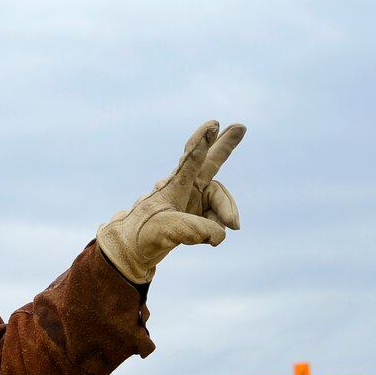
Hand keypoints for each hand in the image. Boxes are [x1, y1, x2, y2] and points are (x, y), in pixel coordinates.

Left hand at [96, 120, 245, 283]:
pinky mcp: (197, 213)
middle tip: (241, 126)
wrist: (134, 248)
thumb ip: (197, 229)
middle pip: (210, 162)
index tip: (212, 126)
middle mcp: (187, 187)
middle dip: (225, 146)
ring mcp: (193, 199)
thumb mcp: (169, 231)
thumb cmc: (144, 233)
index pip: (190, 162)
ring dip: (227, 212)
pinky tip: (212, 239)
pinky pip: (217, 218)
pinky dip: (218, 228)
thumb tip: (222, 233)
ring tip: (234, 227)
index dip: (201, 145)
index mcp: (175, 185)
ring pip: (220, 200)